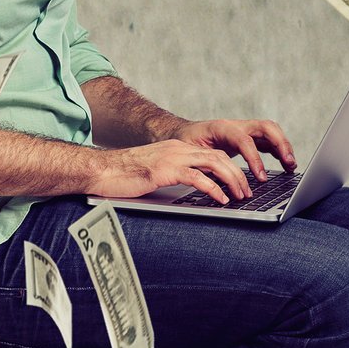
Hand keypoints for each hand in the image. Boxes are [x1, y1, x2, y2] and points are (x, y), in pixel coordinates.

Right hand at [94, 134, 257, 205]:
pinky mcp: (165, 170)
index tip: (239, 183)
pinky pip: (197, 178)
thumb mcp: (154, 173)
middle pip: (218, 156)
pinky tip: (220, 199)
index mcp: (176, 148)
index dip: (230, 168)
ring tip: (240, 195)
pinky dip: (213, 188)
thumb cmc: (123, 175)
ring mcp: (171, 157)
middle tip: (246, 191)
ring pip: (213, 163)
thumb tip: (191, 190)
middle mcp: (177, 149)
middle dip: (237, 174)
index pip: (212, 153)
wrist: (102, 170)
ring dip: (231, 180)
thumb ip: (173, 176)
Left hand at [177, 114, 294, 186]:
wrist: (182, 133)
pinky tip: (286, 164)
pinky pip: (268, 141)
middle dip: (280, 144)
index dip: (255, 159)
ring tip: (291, 166)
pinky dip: (279, 151)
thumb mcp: (189, 152)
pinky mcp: (248, 138)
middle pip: (266, 127)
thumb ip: (203, 163)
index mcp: (221, 127)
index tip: (261, 177)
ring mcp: (244, 130)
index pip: (244, 140)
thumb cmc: (184, 142)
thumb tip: (216, 182)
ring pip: (270, 132)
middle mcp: (236, 125)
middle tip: (288, 163)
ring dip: (284, 147)